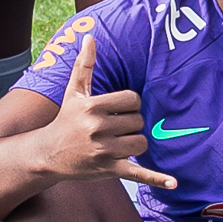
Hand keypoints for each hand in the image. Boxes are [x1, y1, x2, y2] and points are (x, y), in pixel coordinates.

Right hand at [42, 32, 176, 186]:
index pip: (133, 100)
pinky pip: (138, 173)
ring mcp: (105, 150)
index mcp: (93, 107)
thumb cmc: (65, 120)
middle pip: (138, 122)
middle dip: (131, 125)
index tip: (117, 110)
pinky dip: (157, 179)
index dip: (130, 105)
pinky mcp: (110, 169)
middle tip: (114, 129)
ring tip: (118, 143)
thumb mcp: (74, 92)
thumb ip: (85, 64)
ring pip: (141, 143)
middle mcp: (98, 128)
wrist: (48, 154)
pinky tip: (173, 184)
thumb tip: (90, 37)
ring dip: (135, 143)